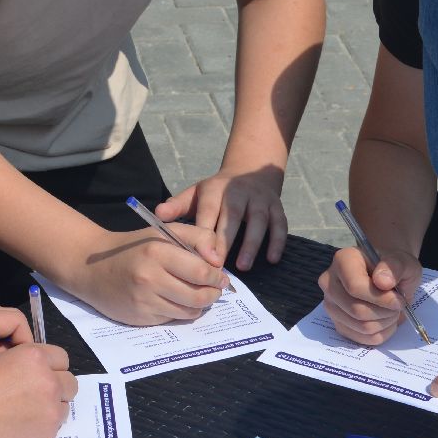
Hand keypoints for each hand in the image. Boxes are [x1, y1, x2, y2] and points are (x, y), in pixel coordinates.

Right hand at [0, 343, 77, 437]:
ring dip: (49, 409)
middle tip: (31, 395)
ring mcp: (48, 413)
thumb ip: (18, 362)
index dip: (47, 366)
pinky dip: (38, 430)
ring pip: (62, 409)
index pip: (60, 358)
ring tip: (23, 414)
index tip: (34, 375)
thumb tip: (27, 372)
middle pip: (69, 383)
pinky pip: (51, 431)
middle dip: (54, 387)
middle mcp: (48, 383)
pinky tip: (16, 430)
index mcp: (34, 357)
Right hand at [70, 224, 228, 325]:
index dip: (217, 277)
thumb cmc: (133, 247)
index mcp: (157, 252)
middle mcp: (150, 278)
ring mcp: (144, 301)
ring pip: (188, 312)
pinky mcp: (140, 318)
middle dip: (213, 294)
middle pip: (198, 296)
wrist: (92, 267)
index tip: (221, 276)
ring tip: (197, 294)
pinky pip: (172, 319)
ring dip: (199, 305)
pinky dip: (180, 311)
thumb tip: (218, 261)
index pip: (201, 272)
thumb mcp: (163, 231)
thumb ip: (197, 237)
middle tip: (215, 289)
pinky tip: (174, 300)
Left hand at [154, 165, 287, 270]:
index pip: (209, 210)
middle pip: (233, 216)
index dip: (204, 232)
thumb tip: (157, 213)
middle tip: (218, 266)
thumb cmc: (217, 192)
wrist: (250, 170)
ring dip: (252, 244)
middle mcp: (239, 192)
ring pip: (258, 220)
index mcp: (215, 189)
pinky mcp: (277, 207)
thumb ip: (177, 205)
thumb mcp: (196, 193)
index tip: (198, 255)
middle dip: (226, 241)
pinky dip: (277, 242)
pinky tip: (272, 260)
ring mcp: (260, 199)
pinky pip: (280, 224)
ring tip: (244, 267)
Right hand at [315, 245, 421, 344]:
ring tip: (392, 312)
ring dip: (384, 324)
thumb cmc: (393, 267)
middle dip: (385, 313)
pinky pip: (360, 339)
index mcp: (343, 260)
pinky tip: (385, 321)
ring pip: (360, 327)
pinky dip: (379, 334)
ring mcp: (331, 304)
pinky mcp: (337, 322)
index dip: (381, 299)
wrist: (386, 276)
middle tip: (398, 306)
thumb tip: (383, 282)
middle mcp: (329, 282)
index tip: (400, 299)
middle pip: (356, 310)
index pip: (355, 287)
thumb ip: (395, 267)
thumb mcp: (402, 261)